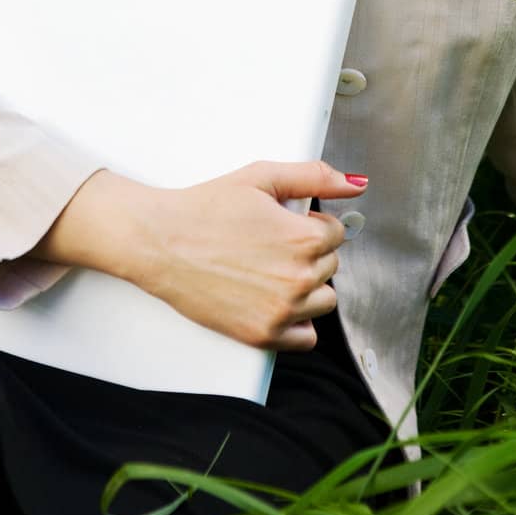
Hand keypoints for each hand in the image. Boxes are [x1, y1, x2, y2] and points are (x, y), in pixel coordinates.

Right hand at [136, 160, 366, 351]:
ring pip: (323, 300)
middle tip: (268, 244)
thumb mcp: (261, 178)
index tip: (284, 224)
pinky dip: (296, 322)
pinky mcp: (264, 335)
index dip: (310, 223)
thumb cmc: (205, 208)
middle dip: (307, 252)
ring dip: (306, 286)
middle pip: (330, 265)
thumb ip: (313, 176)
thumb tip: (355, 183)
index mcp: (303, 238)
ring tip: (269, 271)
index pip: (336, 232)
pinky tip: (272, 300)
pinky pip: (307, 337)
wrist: (160, 243)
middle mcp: (298, 278)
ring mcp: (282, 311)